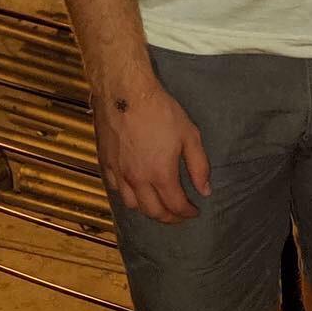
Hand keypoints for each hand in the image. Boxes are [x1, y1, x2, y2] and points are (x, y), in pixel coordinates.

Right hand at [93, 78, 210, 223]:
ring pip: (132, 205)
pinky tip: (134, 189)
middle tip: (179, 215)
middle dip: (169, 218)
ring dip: (148, 209)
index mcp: (160, 174)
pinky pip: (116, 189)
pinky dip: (128, 196)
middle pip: (153, 211)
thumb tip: (205, 190)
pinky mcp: (106, 163)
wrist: (125, 93)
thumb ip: (199, 166)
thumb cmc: (160, 111)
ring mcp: (119, 173)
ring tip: (158, 205)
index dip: (187, 212)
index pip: (175, 205)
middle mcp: (137, 180)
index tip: (195, 211)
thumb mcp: (189, 134)